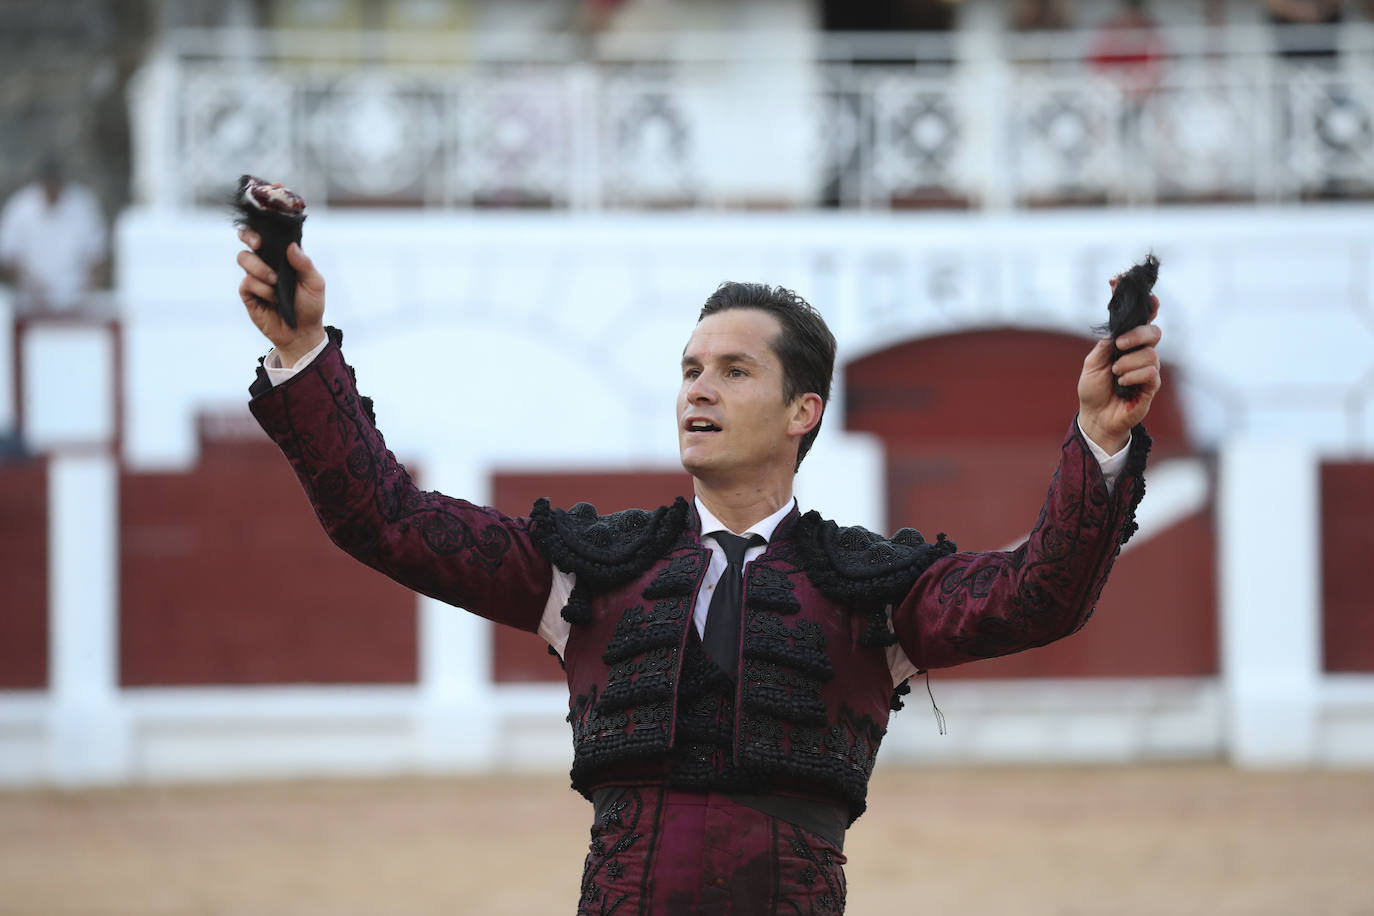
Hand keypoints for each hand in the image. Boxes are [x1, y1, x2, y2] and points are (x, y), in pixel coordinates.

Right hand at [236, 229, 325, 365]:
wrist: (302, 332)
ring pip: (244, 259)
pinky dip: (261, 289)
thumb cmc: (310, 306)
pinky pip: (246, 283)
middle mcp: (266, 264)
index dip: (258, 229)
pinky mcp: (248, 294)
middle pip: (246, 241)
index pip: (265, 235)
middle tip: (259, 246)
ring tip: (275, 283)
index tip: (263, 234)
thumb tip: (291, 246)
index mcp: (282, 257)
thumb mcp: (315, 284)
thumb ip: (304, 264)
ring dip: (260, 269)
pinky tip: (273, 298)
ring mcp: (255, 278)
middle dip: (249, 237)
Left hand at [1077, 278, 1161, 453]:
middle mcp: (1140, 352)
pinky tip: (1123, 384)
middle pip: (1153, 331)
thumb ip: (1104, 346)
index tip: (1120, 281)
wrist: (1096, 417)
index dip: (1136, 300)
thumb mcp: (1092, 363)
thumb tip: (1116, 332)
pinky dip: (1134, 376)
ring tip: (1116, 375)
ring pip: (1151, 354)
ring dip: (1128, 364)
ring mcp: (1148, 368)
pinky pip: (1151, 373)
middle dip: (1137, 335)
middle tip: (1119, 345)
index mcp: (1125, 343)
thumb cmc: (1094, 390)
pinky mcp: (1152, 386)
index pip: (1138, 318)